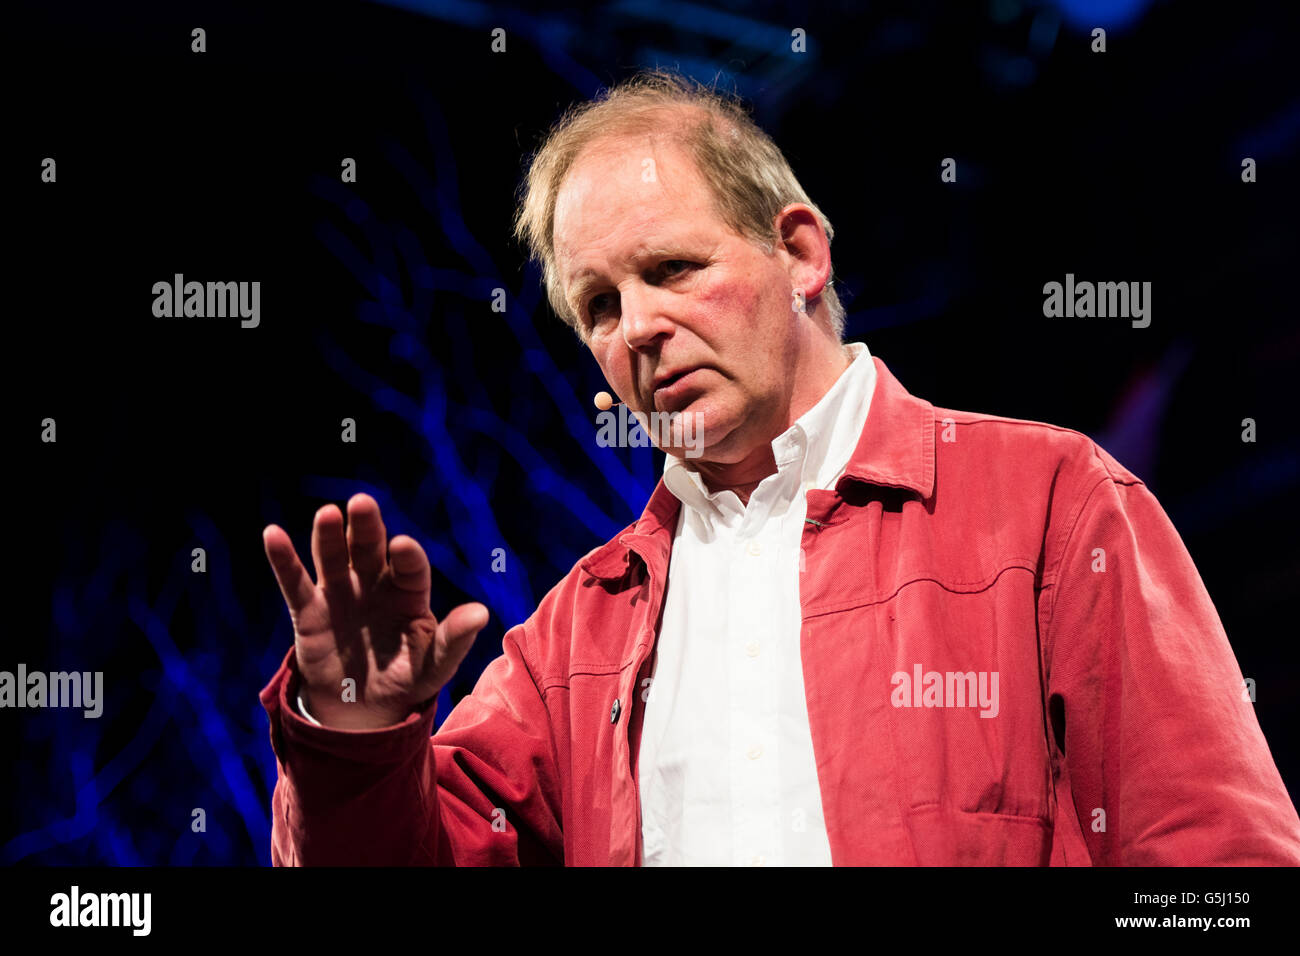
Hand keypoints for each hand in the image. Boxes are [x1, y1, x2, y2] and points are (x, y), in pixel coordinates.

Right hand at [262, 493, 487, 728]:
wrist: (364, 707)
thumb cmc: (407, 677)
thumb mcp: (435, 663)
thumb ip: (454, 638)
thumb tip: (482, 614)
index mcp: (408, 592)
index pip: (410, 568)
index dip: (407, 556)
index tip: (402, 546)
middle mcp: (374, 583)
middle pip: (370, 549)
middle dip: (366, 527)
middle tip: (362, 503)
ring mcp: (340, 593)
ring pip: (333, 557)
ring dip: (329, 536)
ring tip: (327, 514)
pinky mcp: (309, 611)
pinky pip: (295, 582)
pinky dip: (283, 559)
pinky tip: (272, 534)